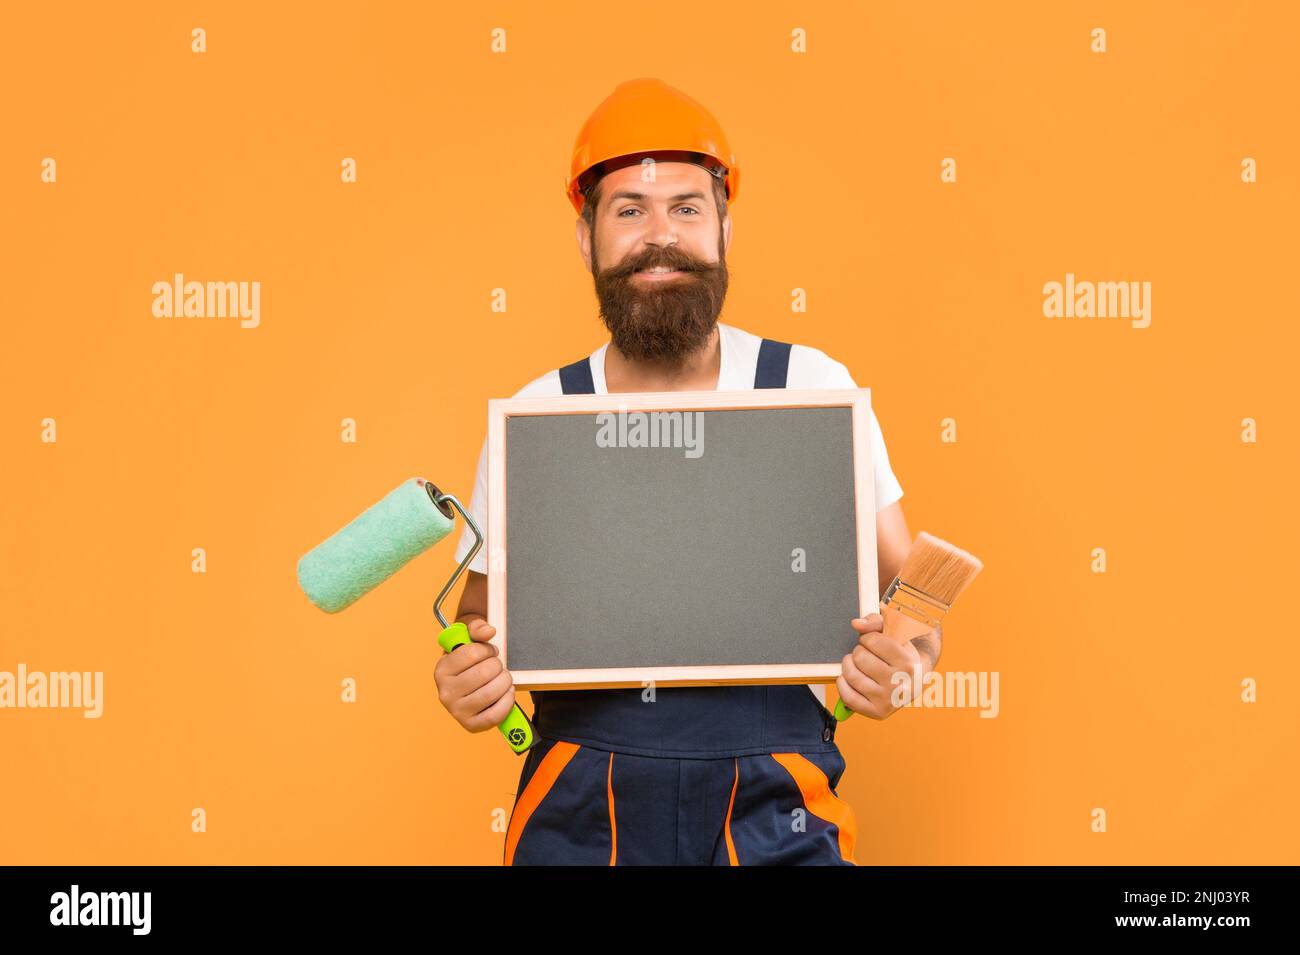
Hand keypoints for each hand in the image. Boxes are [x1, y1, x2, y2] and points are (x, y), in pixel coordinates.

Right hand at [434, 617, 517, 731]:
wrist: (471, 681)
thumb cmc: (470, 660)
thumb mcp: (469, 638)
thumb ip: (478, 628)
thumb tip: (489, 631)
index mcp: (442, 669)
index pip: (471, 653)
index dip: (487, 649)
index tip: (490, 651)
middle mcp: (445, 692)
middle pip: (484, 673)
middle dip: (498, 666)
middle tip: (497, 667)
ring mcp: (457, 711)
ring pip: (491, 693)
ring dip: (505, 682)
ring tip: (503, 679)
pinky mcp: (471, 725)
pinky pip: (495, 715)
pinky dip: (507, 702)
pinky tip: (506, 693)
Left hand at [835, 613, 931, 720]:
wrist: (915, 681)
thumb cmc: (901, 653)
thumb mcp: (895, 633)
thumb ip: (874, 621)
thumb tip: (855, 624)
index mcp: (907, 663)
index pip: (871, 640)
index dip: (868, 638)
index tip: (874, 642)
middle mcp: (899, 684)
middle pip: (860, 657)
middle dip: (859, 651)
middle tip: (867, 655)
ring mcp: (888, 700)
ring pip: (851, 675)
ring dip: (849, 665)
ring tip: (857, 664)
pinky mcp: (877, 712)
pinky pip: (848, 697)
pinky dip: (843, 684)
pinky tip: (849, 678)